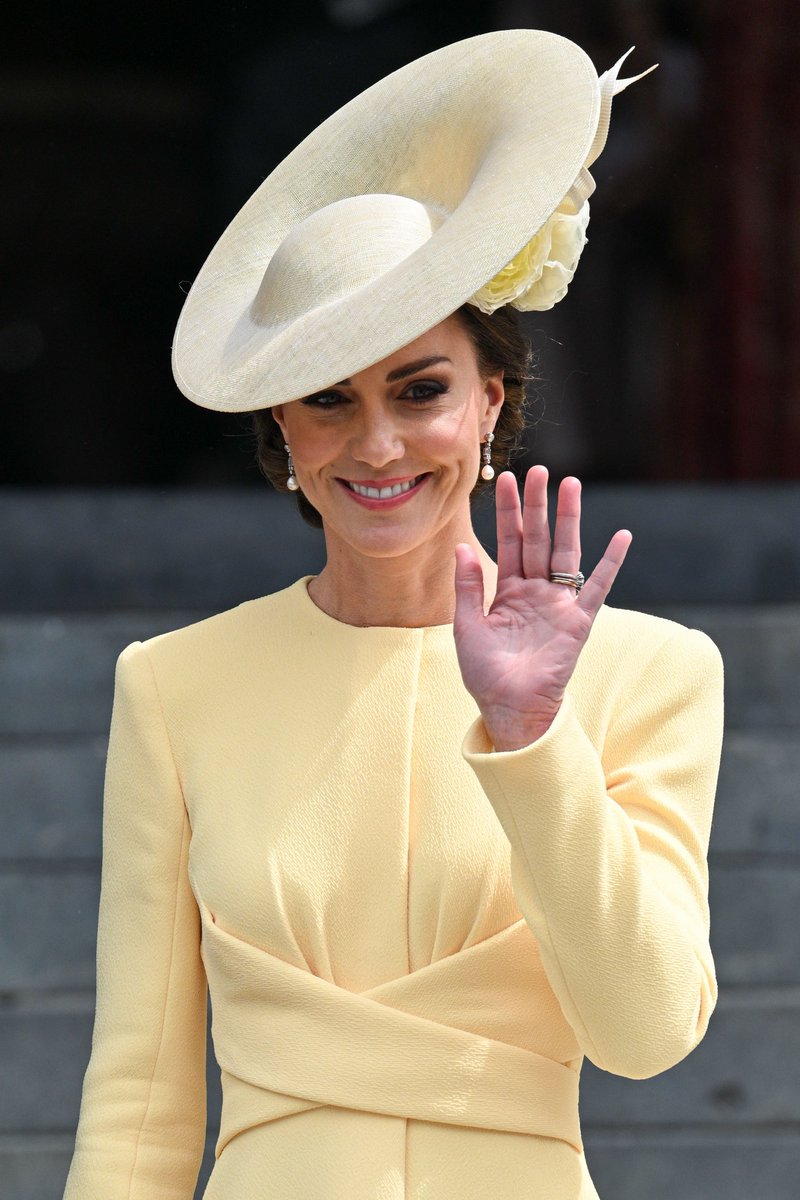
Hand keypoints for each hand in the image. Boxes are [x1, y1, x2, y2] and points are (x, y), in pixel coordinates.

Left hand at [454, 466, 631, 750]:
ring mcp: (558, 604)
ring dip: (568, 519)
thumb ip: (467, 587)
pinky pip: (597, 587)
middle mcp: (535, 591)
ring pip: (565, 552)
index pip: (508, 541)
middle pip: (537, 538)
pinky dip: (610, 562)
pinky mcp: (578, 621)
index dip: (507, 512)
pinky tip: (621, 536)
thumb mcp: (467, 627)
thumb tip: (461, 546)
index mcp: (507, 592)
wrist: (510, 709)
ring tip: (570, 485)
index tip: (505, 480)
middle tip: (539, 470)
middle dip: (537, 505)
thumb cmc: (486, 674)